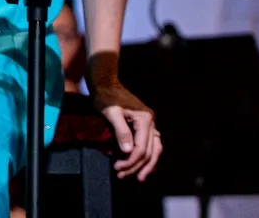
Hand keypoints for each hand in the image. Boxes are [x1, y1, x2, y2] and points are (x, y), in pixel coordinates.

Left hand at [89, 52, 161, 180]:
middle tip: (122, 176)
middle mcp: (151, 122)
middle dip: (136, 166)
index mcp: (145, 119)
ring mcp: (148, 123)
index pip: (141, 148)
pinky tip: (136, 163)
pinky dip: (144, 155)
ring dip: (144, 164)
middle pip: (149, 151)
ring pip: (153, 149)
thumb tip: (128, 151)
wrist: (105, 82)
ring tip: (135, 176)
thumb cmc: (106, 96)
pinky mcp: (143, 124)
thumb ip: (121, 132)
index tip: (117, 168)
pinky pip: (148, 144)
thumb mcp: (111, 113)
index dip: (130, 161)